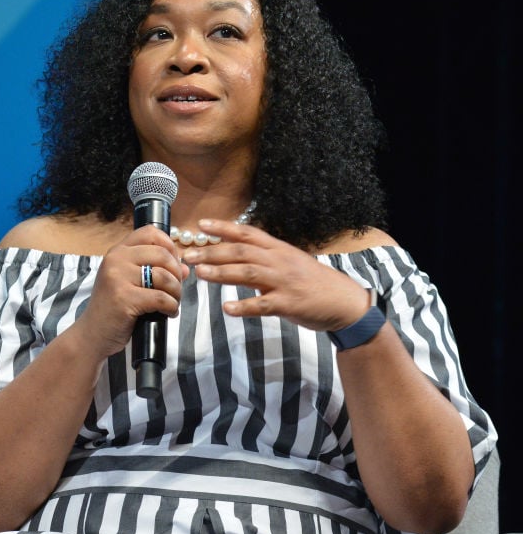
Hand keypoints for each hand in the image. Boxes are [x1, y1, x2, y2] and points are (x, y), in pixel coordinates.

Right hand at [73, 225, 188, 359]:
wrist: (93, 334)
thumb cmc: (114, 308)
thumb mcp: (131, 283)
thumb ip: (155, 271)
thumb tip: (185, 268)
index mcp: (117, 251)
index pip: (150, 232)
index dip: (169, 245)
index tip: (173, 264)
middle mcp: (115, 260)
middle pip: (162, 254)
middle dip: (176, 273)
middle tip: (175, 289)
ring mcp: (118, 278)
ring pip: (164, 276)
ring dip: (176, 292)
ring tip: (172, 303)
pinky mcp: (124, 298)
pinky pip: (161, 298)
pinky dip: (171, 307)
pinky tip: (168, 313)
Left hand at [181, 219, 369, 331]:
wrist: (344, 301)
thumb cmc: (312, 282)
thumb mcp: (288, 261)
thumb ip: (262, 257)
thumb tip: (233, 253)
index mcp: (278, 249)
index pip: (246, 232)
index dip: (223, 227)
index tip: (200, 225)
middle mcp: (279, 261)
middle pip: (241, 251)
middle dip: (212, 252)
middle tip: (188, 255)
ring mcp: (284, 282)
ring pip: (248, 273)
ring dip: (222, 273)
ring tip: (200, 274)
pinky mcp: (289, 304)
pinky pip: (263, 304)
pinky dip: (244, 306)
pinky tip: (227, 308)